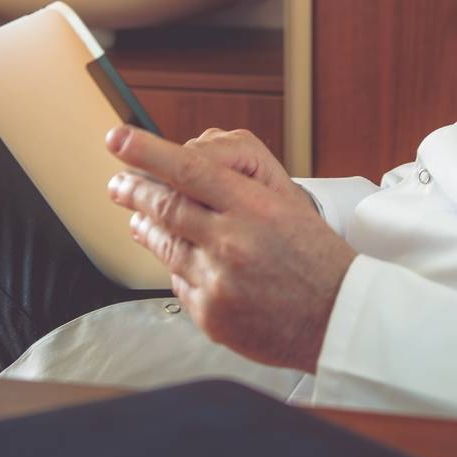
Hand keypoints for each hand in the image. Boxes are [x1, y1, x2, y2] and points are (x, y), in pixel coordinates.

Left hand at [106, 126, 355, 371]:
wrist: (338, 317)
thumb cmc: (317, 258)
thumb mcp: (289, 203)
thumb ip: (239, 182)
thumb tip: (189, 166)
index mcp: (254, 208)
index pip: (189, 168)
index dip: (147, 151)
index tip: (119, 138)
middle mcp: (232, 242)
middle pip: (165, 206)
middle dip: (133, 189)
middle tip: (118, 182)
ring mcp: (218, 281)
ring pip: (164, 245)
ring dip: (145, 227)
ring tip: (137, 217)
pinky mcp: (210, 314)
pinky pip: (178, 283)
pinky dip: (175, 267)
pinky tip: (177, 259)